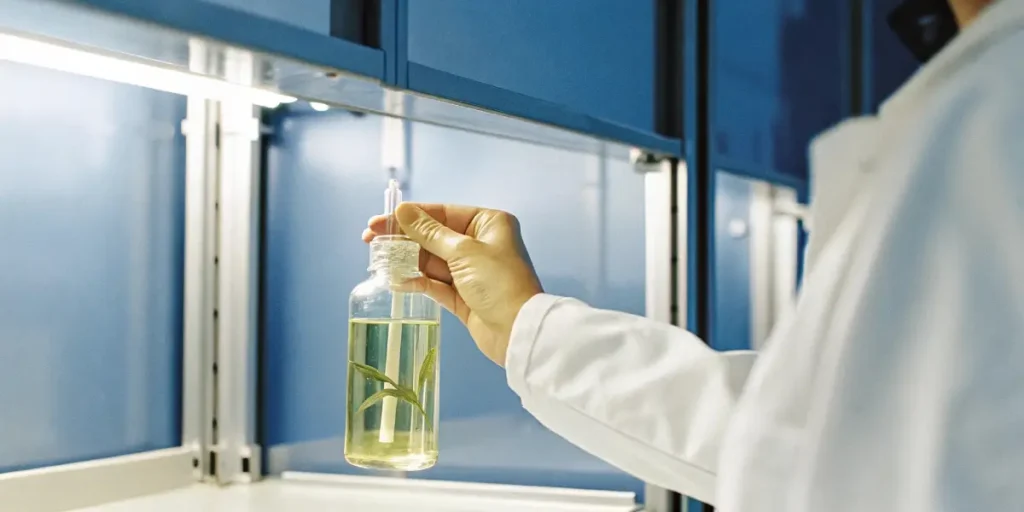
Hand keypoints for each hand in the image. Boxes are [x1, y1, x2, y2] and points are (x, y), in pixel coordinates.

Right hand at [363, 203, 542, 365]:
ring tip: (379, 260)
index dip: (410, 216)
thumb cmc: (498, 283)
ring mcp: (470, 271)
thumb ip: (429, 233)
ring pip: (430, 260)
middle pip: (432, 236)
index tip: (381, 220)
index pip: (442, 213)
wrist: (517, 331)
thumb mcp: (463, 252)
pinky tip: (395, 280)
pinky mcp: (462, 295)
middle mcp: (479, 243)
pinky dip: (415, 281)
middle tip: (370, 239)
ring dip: (406, 260)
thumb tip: (403, 211)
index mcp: (488, 224)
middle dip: (403, 238)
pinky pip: (434, 283)